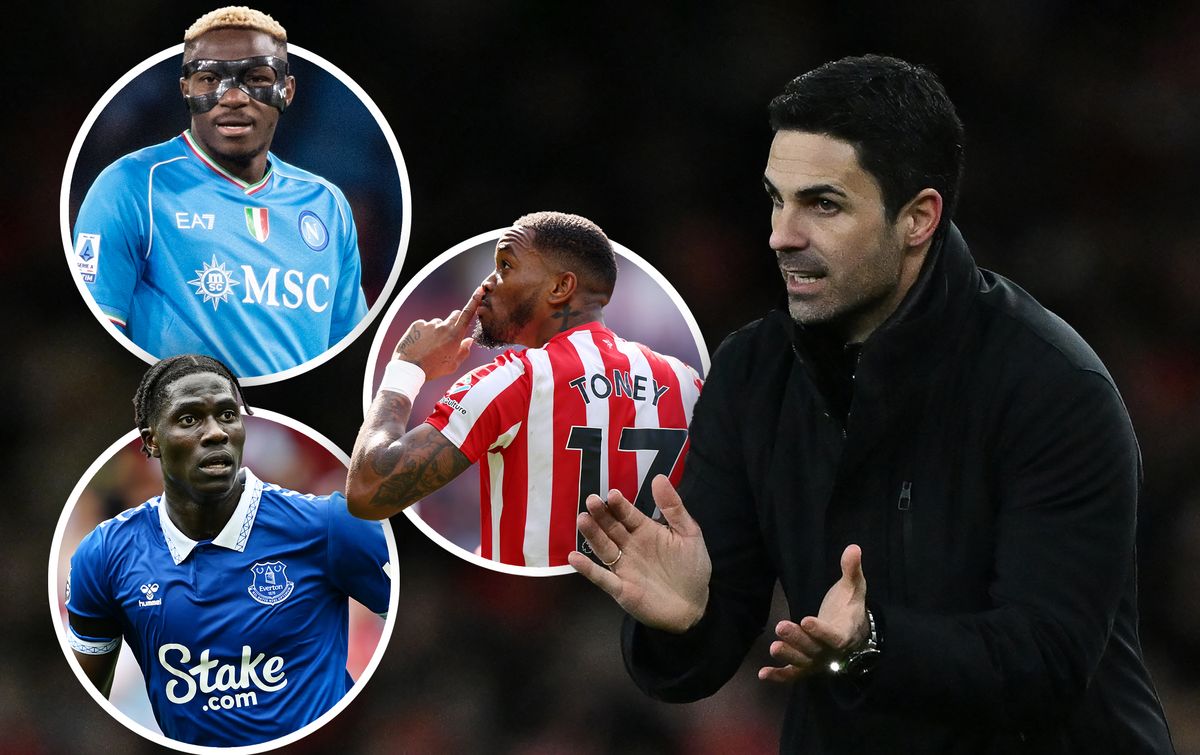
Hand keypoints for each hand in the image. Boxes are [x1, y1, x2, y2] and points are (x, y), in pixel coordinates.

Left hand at [393, 287, 481, 379]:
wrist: (409, 369)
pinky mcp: (417, 324)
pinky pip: (423, 326)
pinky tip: (419, 345)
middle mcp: (443, 326)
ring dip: (436, 331)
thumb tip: (469, 340)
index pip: (467, 314)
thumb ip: (464, 351)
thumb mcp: (453, 365)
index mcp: (455, 336)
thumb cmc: (433, 369)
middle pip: (454, 315)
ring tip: (428, 347)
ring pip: (437, 324)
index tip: (480, 290)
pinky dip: (423, 333)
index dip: (474, 301)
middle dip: (454, 322)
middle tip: (447, 337)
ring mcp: (429, 324)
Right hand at [568, 475, 710, 633]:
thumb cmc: (691, 568)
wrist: (694, 606)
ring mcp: (623, 567)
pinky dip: (588, 569)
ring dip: (592, 535)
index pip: (628, 514)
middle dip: (601, 515)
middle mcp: (630, 546)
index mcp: (645, 531)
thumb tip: (659, 477)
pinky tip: (574, 558)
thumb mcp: (689, 534)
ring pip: (604, 548)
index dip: (620, 505)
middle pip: (611, 528)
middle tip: (591, 501)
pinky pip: (602, 578)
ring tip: (582, 520)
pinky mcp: (621, 589)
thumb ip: (673, 508)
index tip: (613, 494)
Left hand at [759, 544, 868, 682]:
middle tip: (780, 626)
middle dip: (798, 640)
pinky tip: (762, 674)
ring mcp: (819, 662)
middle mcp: (832, 653)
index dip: (821, 631)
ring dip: (788, 656)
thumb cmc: (850, 608)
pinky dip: (779, 676)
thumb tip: (853, 547)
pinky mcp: (807, 667)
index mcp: (845, 634)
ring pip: (803, 662)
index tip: (806, 620)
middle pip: (815, 649)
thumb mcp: (854, 588)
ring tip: (773, 647)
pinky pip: (794, 674)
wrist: (856, 635)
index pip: (834, 636)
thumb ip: (851, 570)